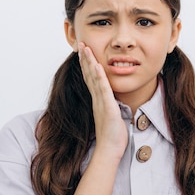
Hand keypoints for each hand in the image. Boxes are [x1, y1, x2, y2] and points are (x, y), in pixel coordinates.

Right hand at [78, 42, 127, 159]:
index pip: (91, 79)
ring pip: (94, 78)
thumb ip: (111, 107)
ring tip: (85, 49)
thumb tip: (114, 102)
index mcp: (98, 101)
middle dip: (85, 59)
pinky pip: (103, 89)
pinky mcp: (108, 107)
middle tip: (80, 44)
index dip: (87, 65)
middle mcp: (97, 99)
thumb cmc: (113, 137)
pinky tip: (97, 66)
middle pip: (89, 75)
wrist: (110, 149)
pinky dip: (99, 76)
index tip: (85, 53)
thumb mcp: (112, 117)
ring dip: (89, 62)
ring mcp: (101, 102)